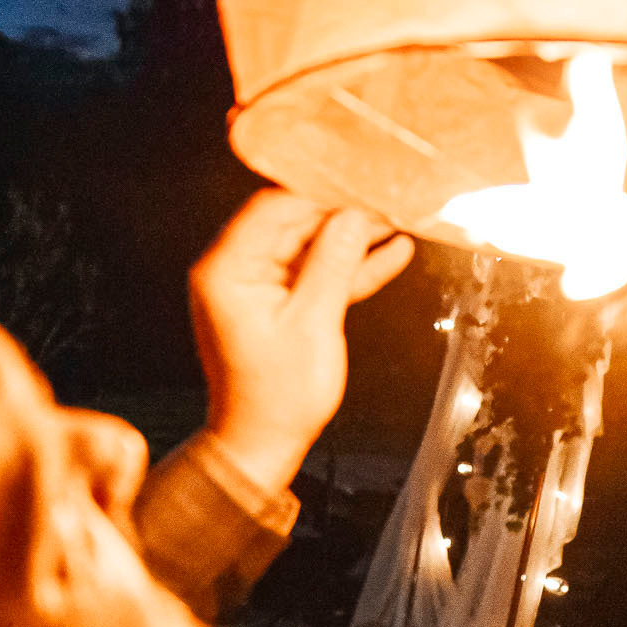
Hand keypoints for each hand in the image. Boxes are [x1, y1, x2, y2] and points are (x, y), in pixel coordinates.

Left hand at [188, 190, 413, 495]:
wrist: (262, 445)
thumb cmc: (277, 398)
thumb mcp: (313, 324)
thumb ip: (334, 262)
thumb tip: (354, 216)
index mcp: (228, 269)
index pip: (274, 208)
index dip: (321, 192)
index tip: (361, 181)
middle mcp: (236, 270)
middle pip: (294, 222)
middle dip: (343, 212)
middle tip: (388, 199)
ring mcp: (258, 287)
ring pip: (311, 246)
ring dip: (353, 238)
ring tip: (398, 222)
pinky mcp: (279, 304)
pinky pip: (316, 274)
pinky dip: (349, 267)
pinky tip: (390, 253)